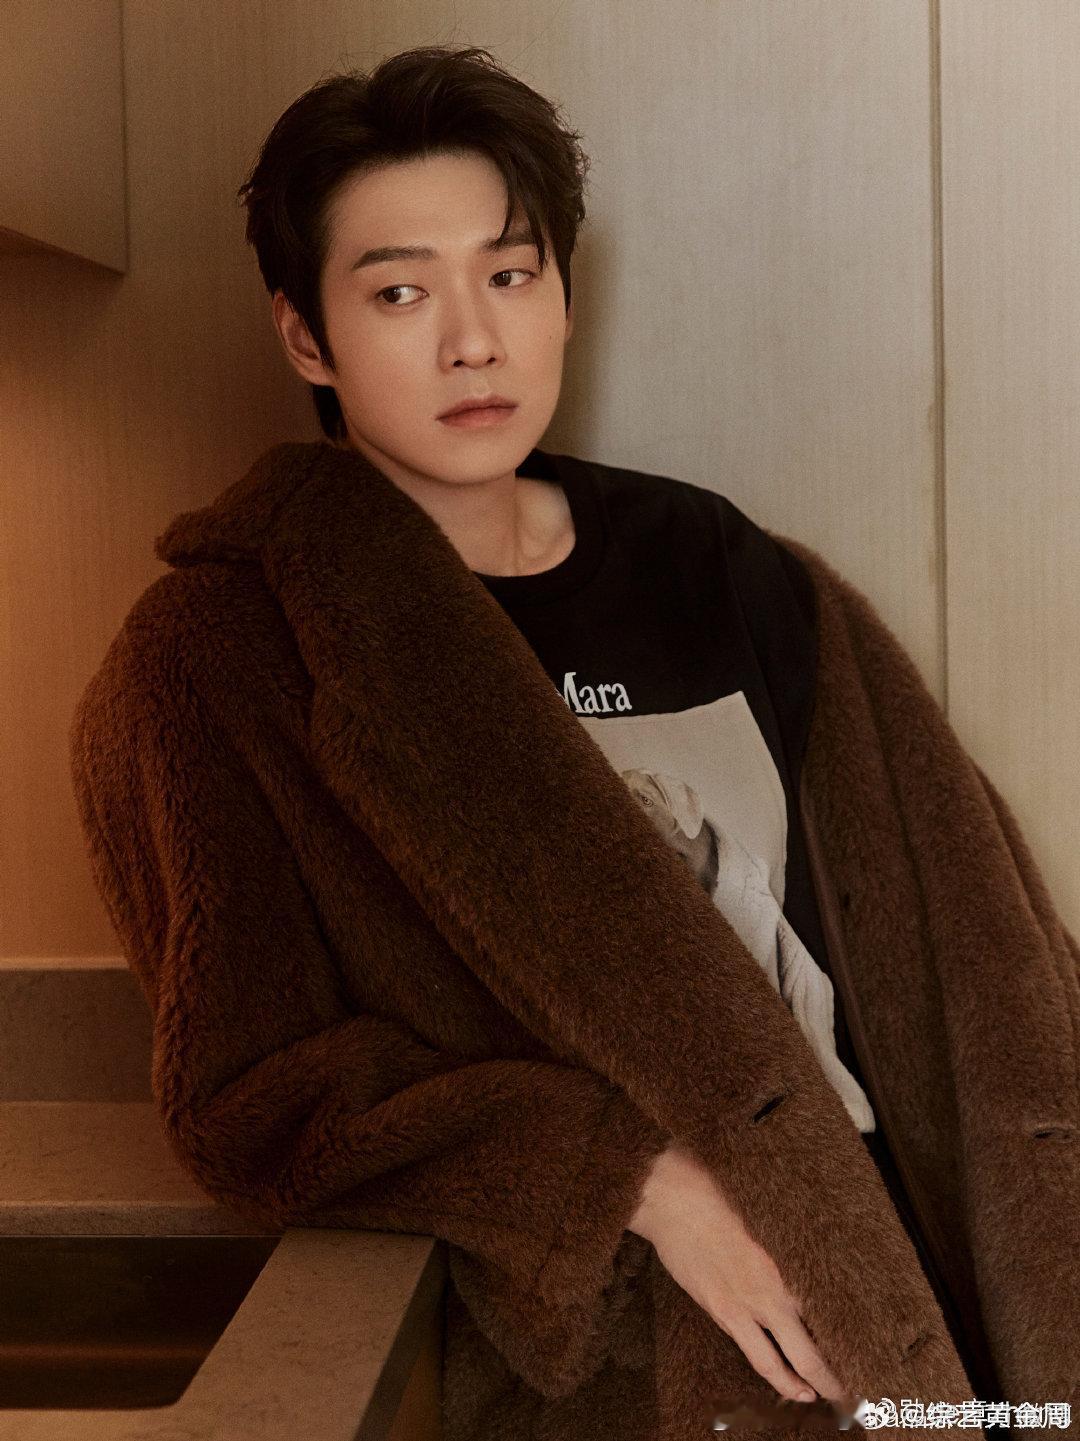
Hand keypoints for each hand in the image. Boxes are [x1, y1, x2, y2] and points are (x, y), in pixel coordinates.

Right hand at [628, 1139, 849, 1405]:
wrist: (671, 1196)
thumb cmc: (717, 1185)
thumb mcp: (767, 1202)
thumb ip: (793, 1228)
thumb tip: (822, 1227)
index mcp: (791, 1257)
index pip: (836, 1305)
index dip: (858, 1329)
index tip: (876, 1339)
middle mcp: (774, 1289)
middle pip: (816, 1348)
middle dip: (840, 1375)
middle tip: (862, 1389)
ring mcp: (746, 1305)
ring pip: (788, 1362)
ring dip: (813, 1384)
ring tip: (831, 1397)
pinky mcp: (722, 1311)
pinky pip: (757, 1355)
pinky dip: (779, 1377)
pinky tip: (792, 1387)